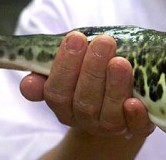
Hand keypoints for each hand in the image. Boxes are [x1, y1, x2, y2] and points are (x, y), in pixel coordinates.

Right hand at [19, 32, 154, 138]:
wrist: (125, 99)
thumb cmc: (94, 74)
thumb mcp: (72, 68)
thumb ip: (49, 70)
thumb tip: (28, 83)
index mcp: (64, 104)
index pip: (57, 91)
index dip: (65, 66)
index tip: (76, 38)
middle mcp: (85, 119)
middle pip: (84, 101)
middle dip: (93, 70)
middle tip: (104, 42)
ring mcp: (111, 127)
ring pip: (109, 114)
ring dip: (114, 87)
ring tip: (120, 62)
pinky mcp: (137, 128)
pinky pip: (136, 127)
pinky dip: (135, 116)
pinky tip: (135, 101)